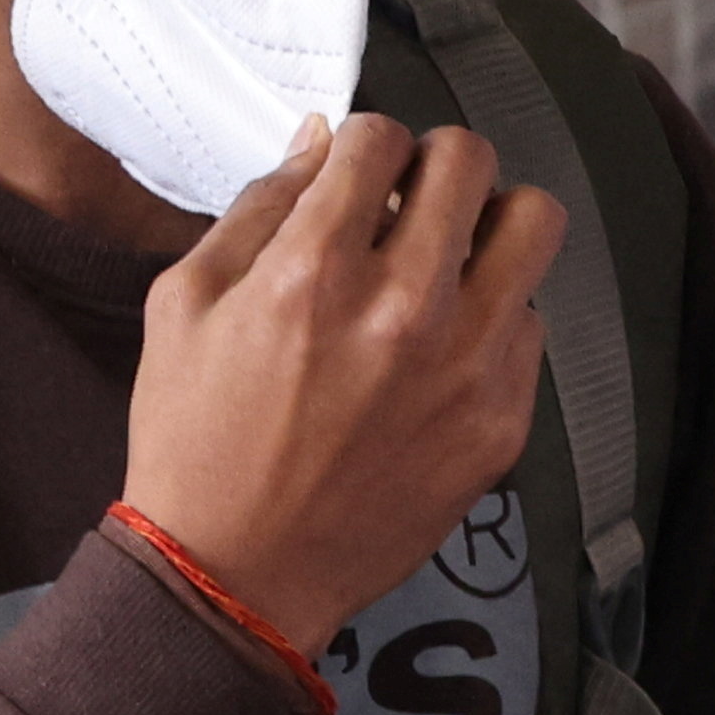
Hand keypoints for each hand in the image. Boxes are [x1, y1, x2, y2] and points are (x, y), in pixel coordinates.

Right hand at [119, 113, 560, 650]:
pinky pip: (530, 322)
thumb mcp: (181, 306)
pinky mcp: (500, 420)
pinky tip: (442, 348)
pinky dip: (491, 316)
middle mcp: (402, 310)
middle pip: (470, 161)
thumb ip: (258, 210)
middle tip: (407, 201)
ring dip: (487, 226)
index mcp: (311, 272)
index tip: (355, 175)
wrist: (236, 576)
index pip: (379, 139)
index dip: (362, 143)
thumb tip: (322, 143)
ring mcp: (465, 367)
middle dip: (432, 165)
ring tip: (448, 260)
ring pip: (533, 226)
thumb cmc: (194, 440)